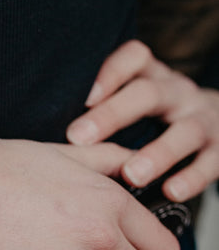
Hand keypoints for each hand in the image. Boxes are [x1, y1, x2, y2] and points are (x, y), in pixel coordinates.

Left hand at [66, 40, 218, 200]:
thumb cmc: (159, 121)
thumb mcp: (138, 105)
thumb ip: (103, 113)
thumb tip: (48, 140)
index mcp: (154, 78)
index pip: (135, 57)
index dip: (110, 73)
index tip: (82, 97)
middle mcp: (179, 93)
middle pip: (149, 94)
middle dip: (113, 115)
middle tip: (80, 138)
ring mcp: (204, 120)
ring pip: (185, 131)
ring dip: (158, 153)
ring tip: (132, 174)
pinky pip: (211, 162)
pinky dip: (192, 177)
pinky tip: (172, 192)